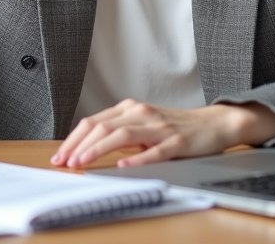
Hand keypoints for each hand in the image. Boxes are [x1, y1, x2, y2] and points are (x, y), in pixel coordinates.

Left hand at [51, 99, 274, 168]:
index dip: (74, 139)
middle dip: (79, 145)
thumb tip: (86, 148)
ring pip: (122, 135)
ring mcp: (159, 127)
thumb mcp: (142, 125)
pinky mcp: (176, 141)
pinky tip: (124, 165)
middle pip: (103, 127)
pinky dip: (138, 158)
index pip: (94, 122)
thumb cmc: (175, 128)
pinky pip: (155, 150)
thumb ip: (118, 132)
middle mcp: (142, 114)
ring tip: (83, 163)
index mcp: (130, 109)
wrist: (213, 124)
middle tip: (65, 163)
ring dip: (98, 150)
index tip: (60, 156)